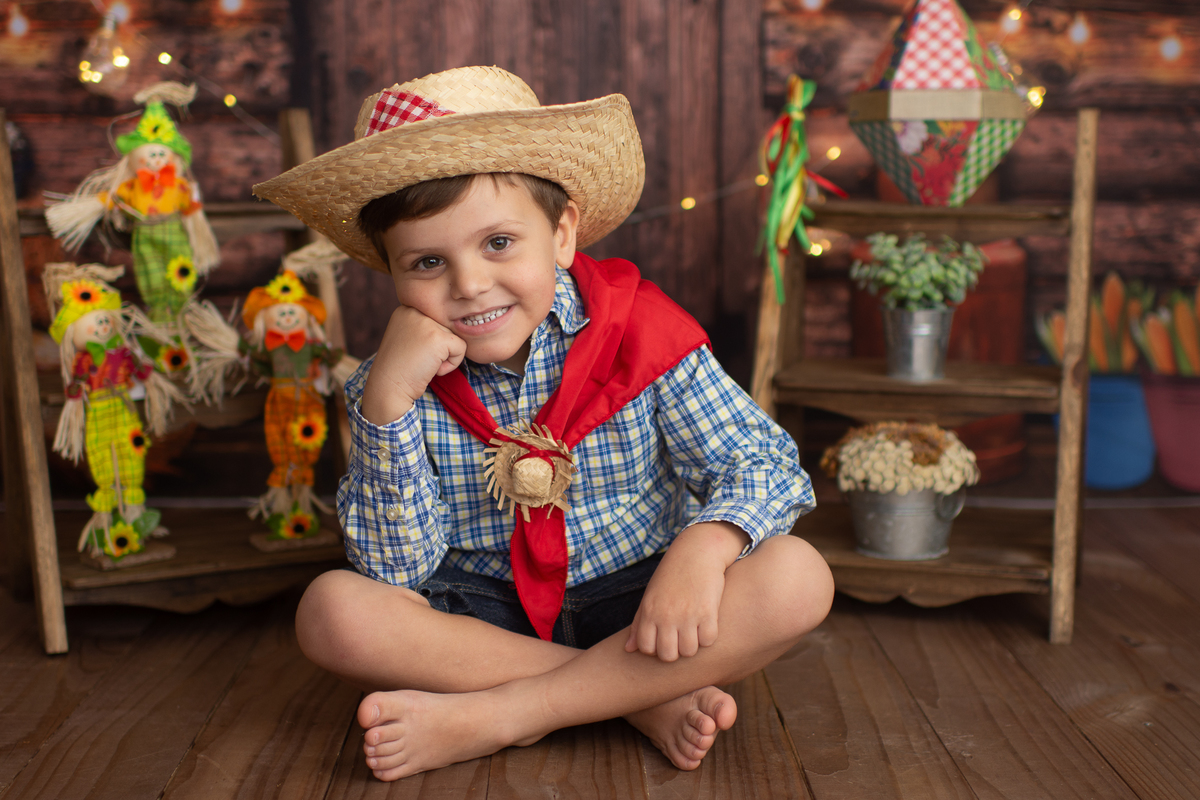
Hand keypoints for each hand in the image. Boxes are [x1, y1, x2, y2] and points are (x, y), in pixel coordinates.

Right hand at [360, 305, 465, 424]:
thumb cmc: (399, 368)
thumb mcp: (406, 337)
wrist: (388, 388)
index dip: (430, 343)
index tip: (412, 353)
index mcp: (406, 309)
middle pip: (446, 327)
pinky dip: (451, 364)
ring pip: (454, 337)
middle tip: (417, 360)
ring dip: (444, 356)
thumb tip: (452, 325)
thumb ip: (424, 327)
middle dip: (438, 349)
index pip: (436, 321)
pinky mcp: (438, 338)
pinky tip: (432, 369)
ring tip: (423, 364)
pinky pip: (461, 348)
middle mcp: (415, 311)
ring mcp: (426, 323)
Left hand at [624, 522, 749, 661]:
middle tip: (680, 638)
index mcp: (649, 611)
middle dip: (675, 651)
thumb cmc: (671, 576)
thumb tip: (628, 649)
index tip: (664, 638)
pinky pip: (708, 640)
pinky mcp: (708, 611)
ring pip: (689, 651)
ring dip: (693, 645)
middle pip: (668, 655)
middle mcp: (666, 615)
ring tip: (694, 631)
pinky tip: (707, 623)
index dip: (656, 648)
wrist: (697, 551)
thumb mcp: (650, 596)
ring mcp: (687, 614)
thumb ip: (639, 623)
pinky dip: (709, 636)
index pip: (646, 648)